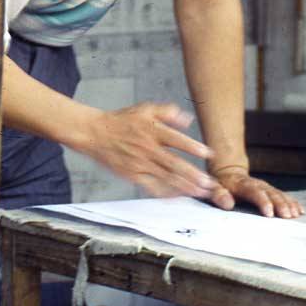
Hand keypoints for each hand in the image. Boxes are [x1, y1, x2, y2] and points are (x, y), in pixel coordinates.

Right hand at [74, 102, 218, 198]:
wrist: (95, 133)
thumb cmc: (122, 121)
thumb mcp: (146, 109)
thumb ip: (168, 112)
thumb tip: (188, 120)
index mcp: (152, 130)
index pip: (176, 140)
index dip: (192, 147)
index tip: (208, 154)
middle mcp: (147, 148)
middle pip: (173, 163)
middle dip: (193, 174)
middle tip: (209, 183)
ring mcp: (139, 163)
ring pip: (165, 177)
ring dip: (184, 186)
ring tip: (200, 192)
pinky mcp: (132, 175)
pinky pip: (151, 186)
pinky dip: (165, 193)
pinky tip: (178, 197)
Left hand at [208, 166, 303, 218]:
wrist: (229, 172)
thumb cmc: (221, 185)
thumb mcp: (214, 188)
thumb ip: (219, 195)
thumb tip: (227, 203)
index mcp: (242, 184)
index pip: (254, 192)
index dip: (263, 202)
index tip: (269, 213)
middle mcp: (257, 184)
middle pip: (271, 193)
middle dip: (281, 204)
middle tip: (288, 216)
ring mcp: (265, 187)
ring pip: (279, 194)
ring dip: (289, 204)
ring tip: (295, 214)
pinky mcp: (270, 190)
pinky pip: (283, 195)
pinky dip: (292, 202)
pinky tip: (299, 210)